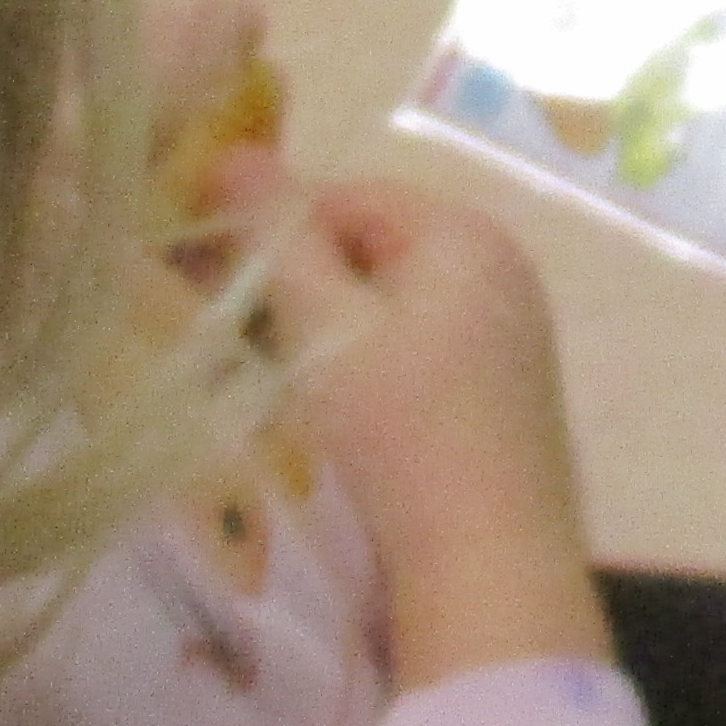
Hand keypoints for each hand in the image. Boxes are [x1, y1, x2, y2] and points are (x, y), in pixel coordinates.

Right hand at [222, 150, 614, 690]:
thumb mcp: (322, 327)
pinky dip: (373, 373)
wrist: (487, 572)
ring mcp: (515, 339)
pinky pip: (425, 357)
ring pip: (395, 309)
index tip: (209, 279)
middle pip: (375, 250)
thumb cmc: (399, 435)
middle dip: (300, 283)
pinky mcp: (510, 402)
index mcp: (468, 235)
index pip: (349, 197)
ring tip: (276, 383)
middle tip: (234, 336)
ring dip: (330, 333)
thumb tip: (234, 153)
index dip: (273, 228)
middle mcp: (505, 271)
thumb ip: (277, 237)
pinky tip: (337, 424)